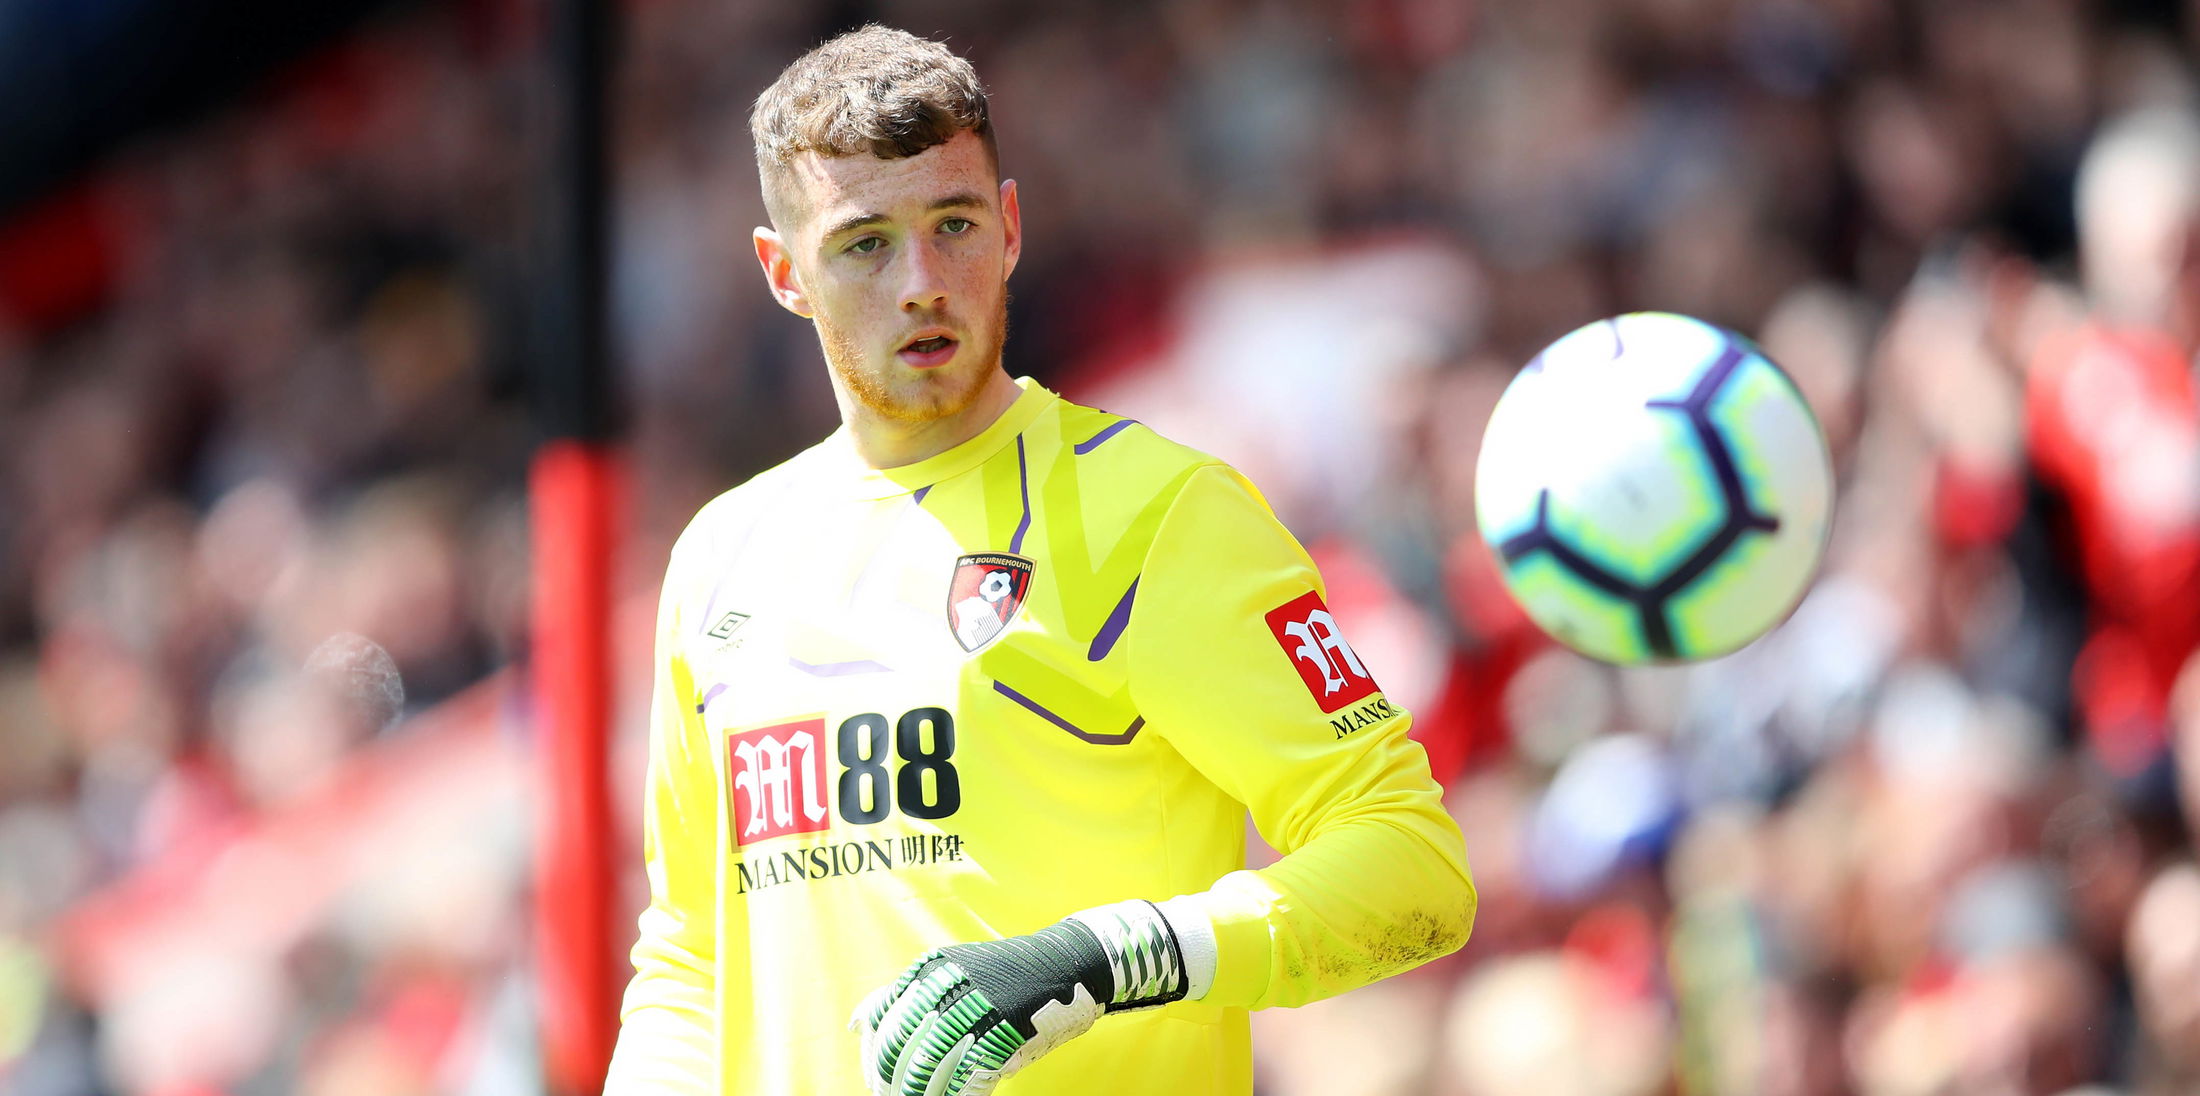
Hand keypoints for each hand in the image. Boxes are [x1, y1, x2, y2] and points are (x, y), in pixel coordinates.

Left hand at [850, 900, 1188, 1095]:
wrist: (1068, 962)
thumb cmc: (1006, 972)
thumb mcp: (952, 971)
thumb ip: (906, 992)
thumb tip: (857, 1024)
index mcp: (933, 969)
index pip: (886, 1019)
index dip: (875, 1056)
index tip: (874, 1079)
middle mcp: (951, 985)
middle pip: (905, 1046)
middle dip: (894, 1079)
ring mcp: (980, 1007)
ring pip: (934, 1065)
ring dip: (922, 1092)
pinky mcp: (1006, 1029)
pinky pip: (970, 1075)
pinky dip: (958, 1095)